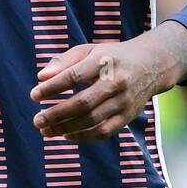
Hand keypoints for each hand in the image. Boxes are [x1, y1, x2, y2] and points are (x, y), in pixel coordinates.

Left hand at [29, 23, 186, 142]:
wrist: (152, 65)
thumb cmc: (112, 57)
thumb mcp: (89, 50)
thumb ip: (64, 61)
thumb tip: (41, 77)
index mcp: (105, 61)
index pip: (74, 76)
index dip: (52, 88)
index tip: (34, 95)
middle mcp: (117, 82)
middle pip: (83, 103)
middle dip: (57, 114)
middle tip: (37, 120)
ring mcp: (124, 102)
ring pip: (92, 121)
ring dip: (66, 129)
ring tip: (46, 131)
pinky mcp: (128, 116)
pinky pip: (103, 132)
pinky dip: (83, 137)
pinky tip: (66, 135)